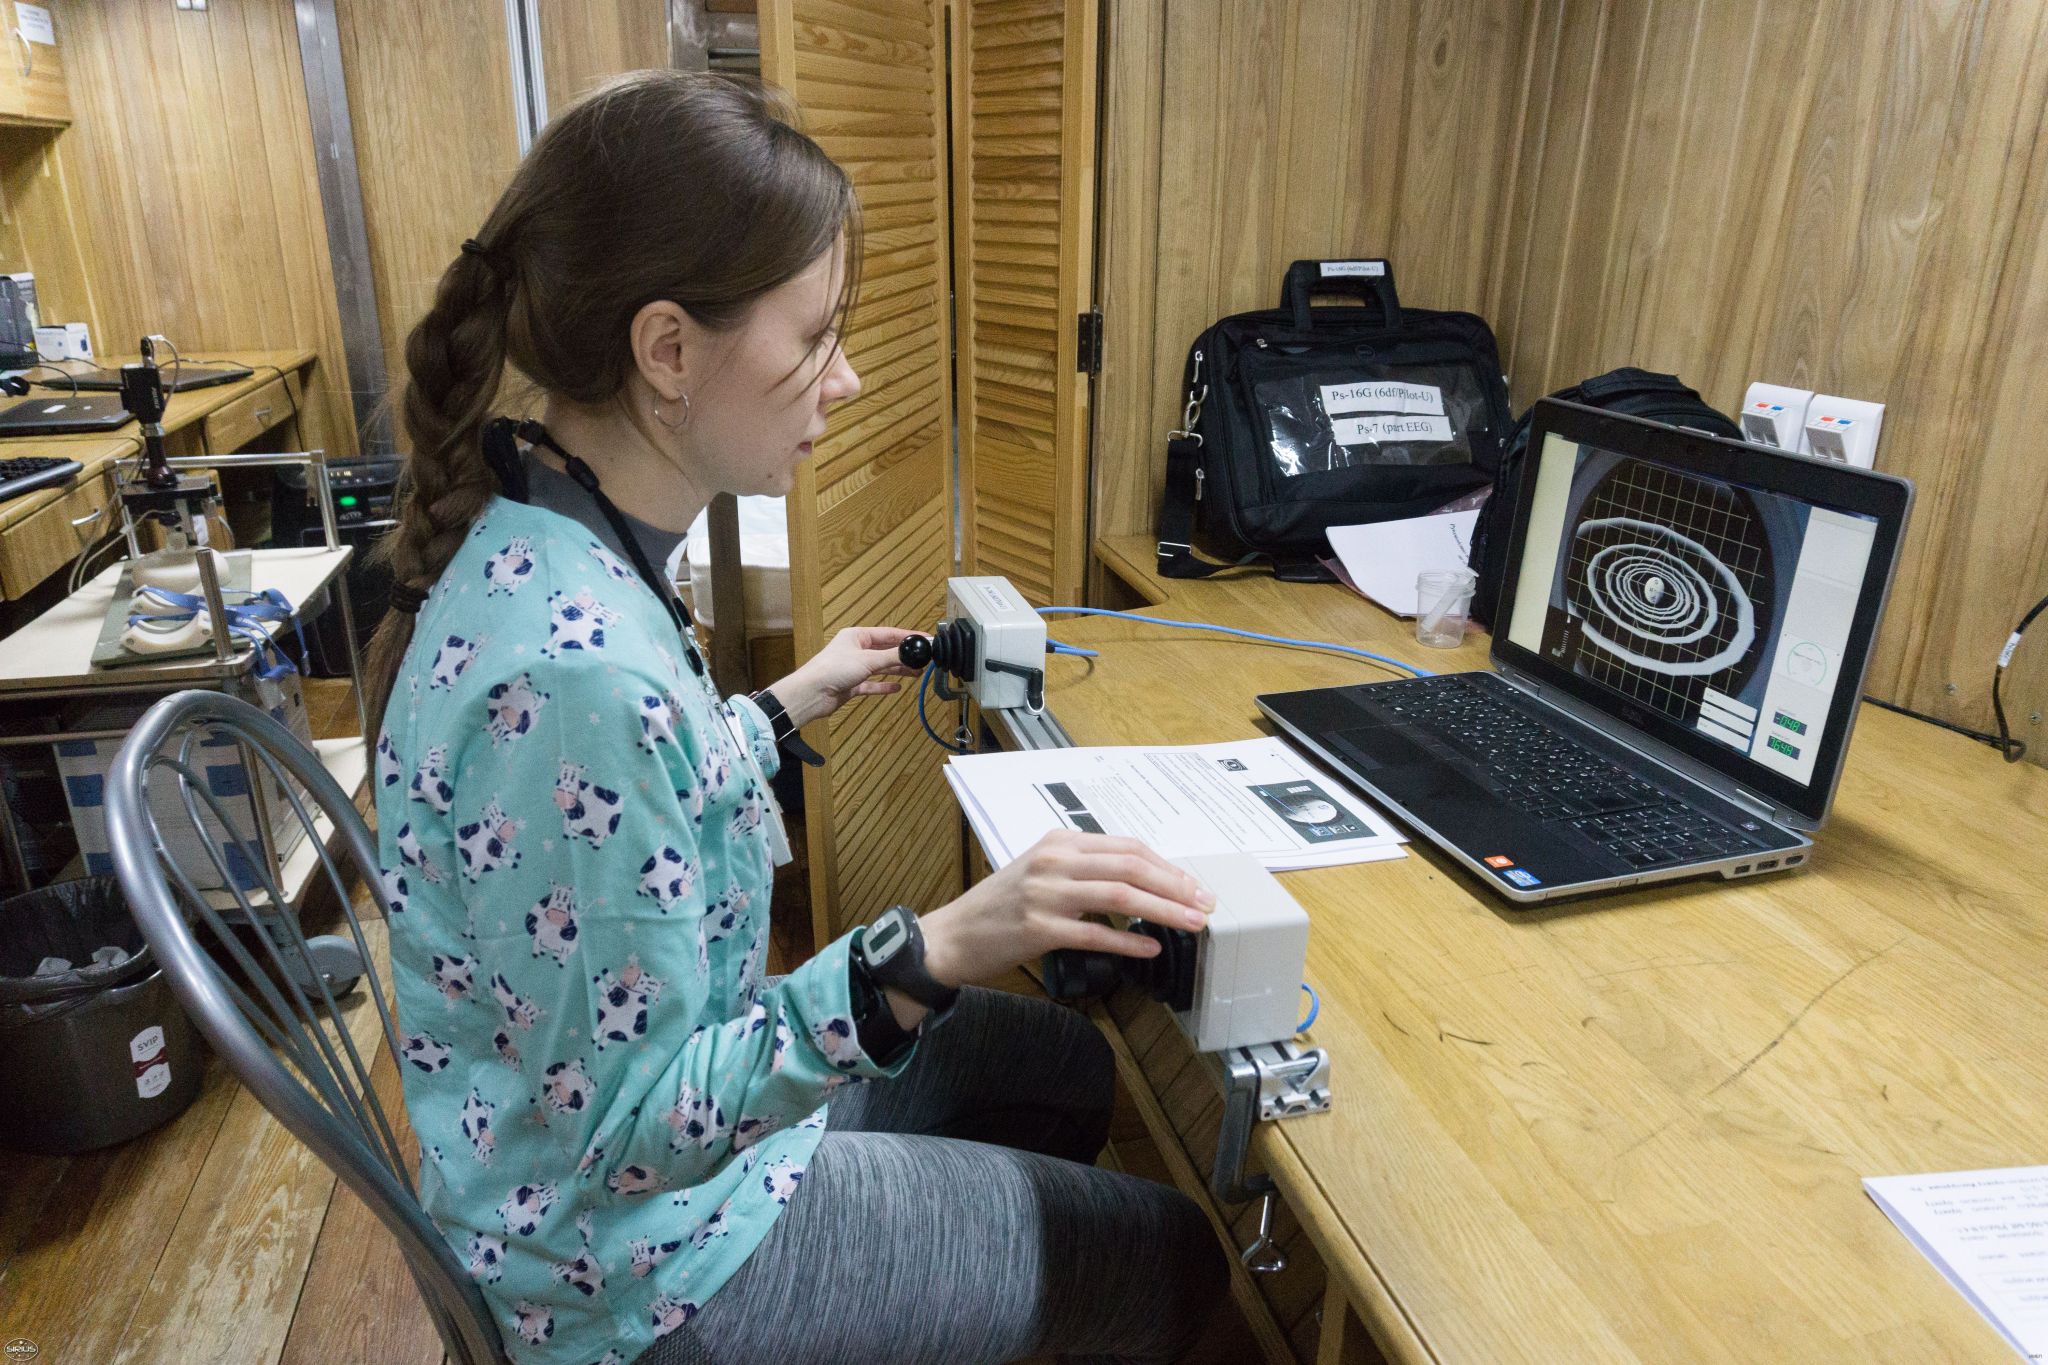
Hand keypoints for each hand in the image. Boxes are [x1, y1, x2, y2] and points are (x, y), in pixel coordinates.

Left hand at [770, 626, 921, 728]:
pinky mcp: (851, 685)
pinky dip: (884, 686)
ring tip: (917, 674)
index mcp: (857, 636)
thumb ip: (892, 656)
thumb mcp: (867, 660)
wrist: (812, 693)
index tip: (925, 640)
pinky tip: (897, 688)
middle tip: (924, 660)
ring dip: (898, 670)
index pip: (888, 634)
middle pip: (886, 651)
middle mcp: (856, 650)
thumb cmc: (835, 669)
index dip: (907, 637)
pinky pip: (872, 684)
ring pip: (881, 668)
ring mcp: (853, 668)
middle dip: (905, 656)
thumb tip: (915, 652)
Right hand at [916, 831, 1214, 989]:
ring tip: (1190, 923)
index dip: (1167, 866)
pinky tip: (1150, 949)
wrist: (953, 936)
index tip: (1193, 885)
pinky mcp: (1038, 927)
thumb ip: (1083, 870)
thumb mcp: (1040, 871)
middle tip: (1203, 904)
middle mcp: (1054, 861)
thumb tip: (1140, 884)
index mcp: (1059, 842)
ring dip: (1163, 910)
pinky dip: (1128, 941)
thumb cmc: (1000, 908)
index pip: (1127, 847)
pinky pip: (1095, 932)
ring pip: (1120, 894)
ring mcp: (1045, 893)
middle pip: (1130, 865)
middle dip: (1175, 885)